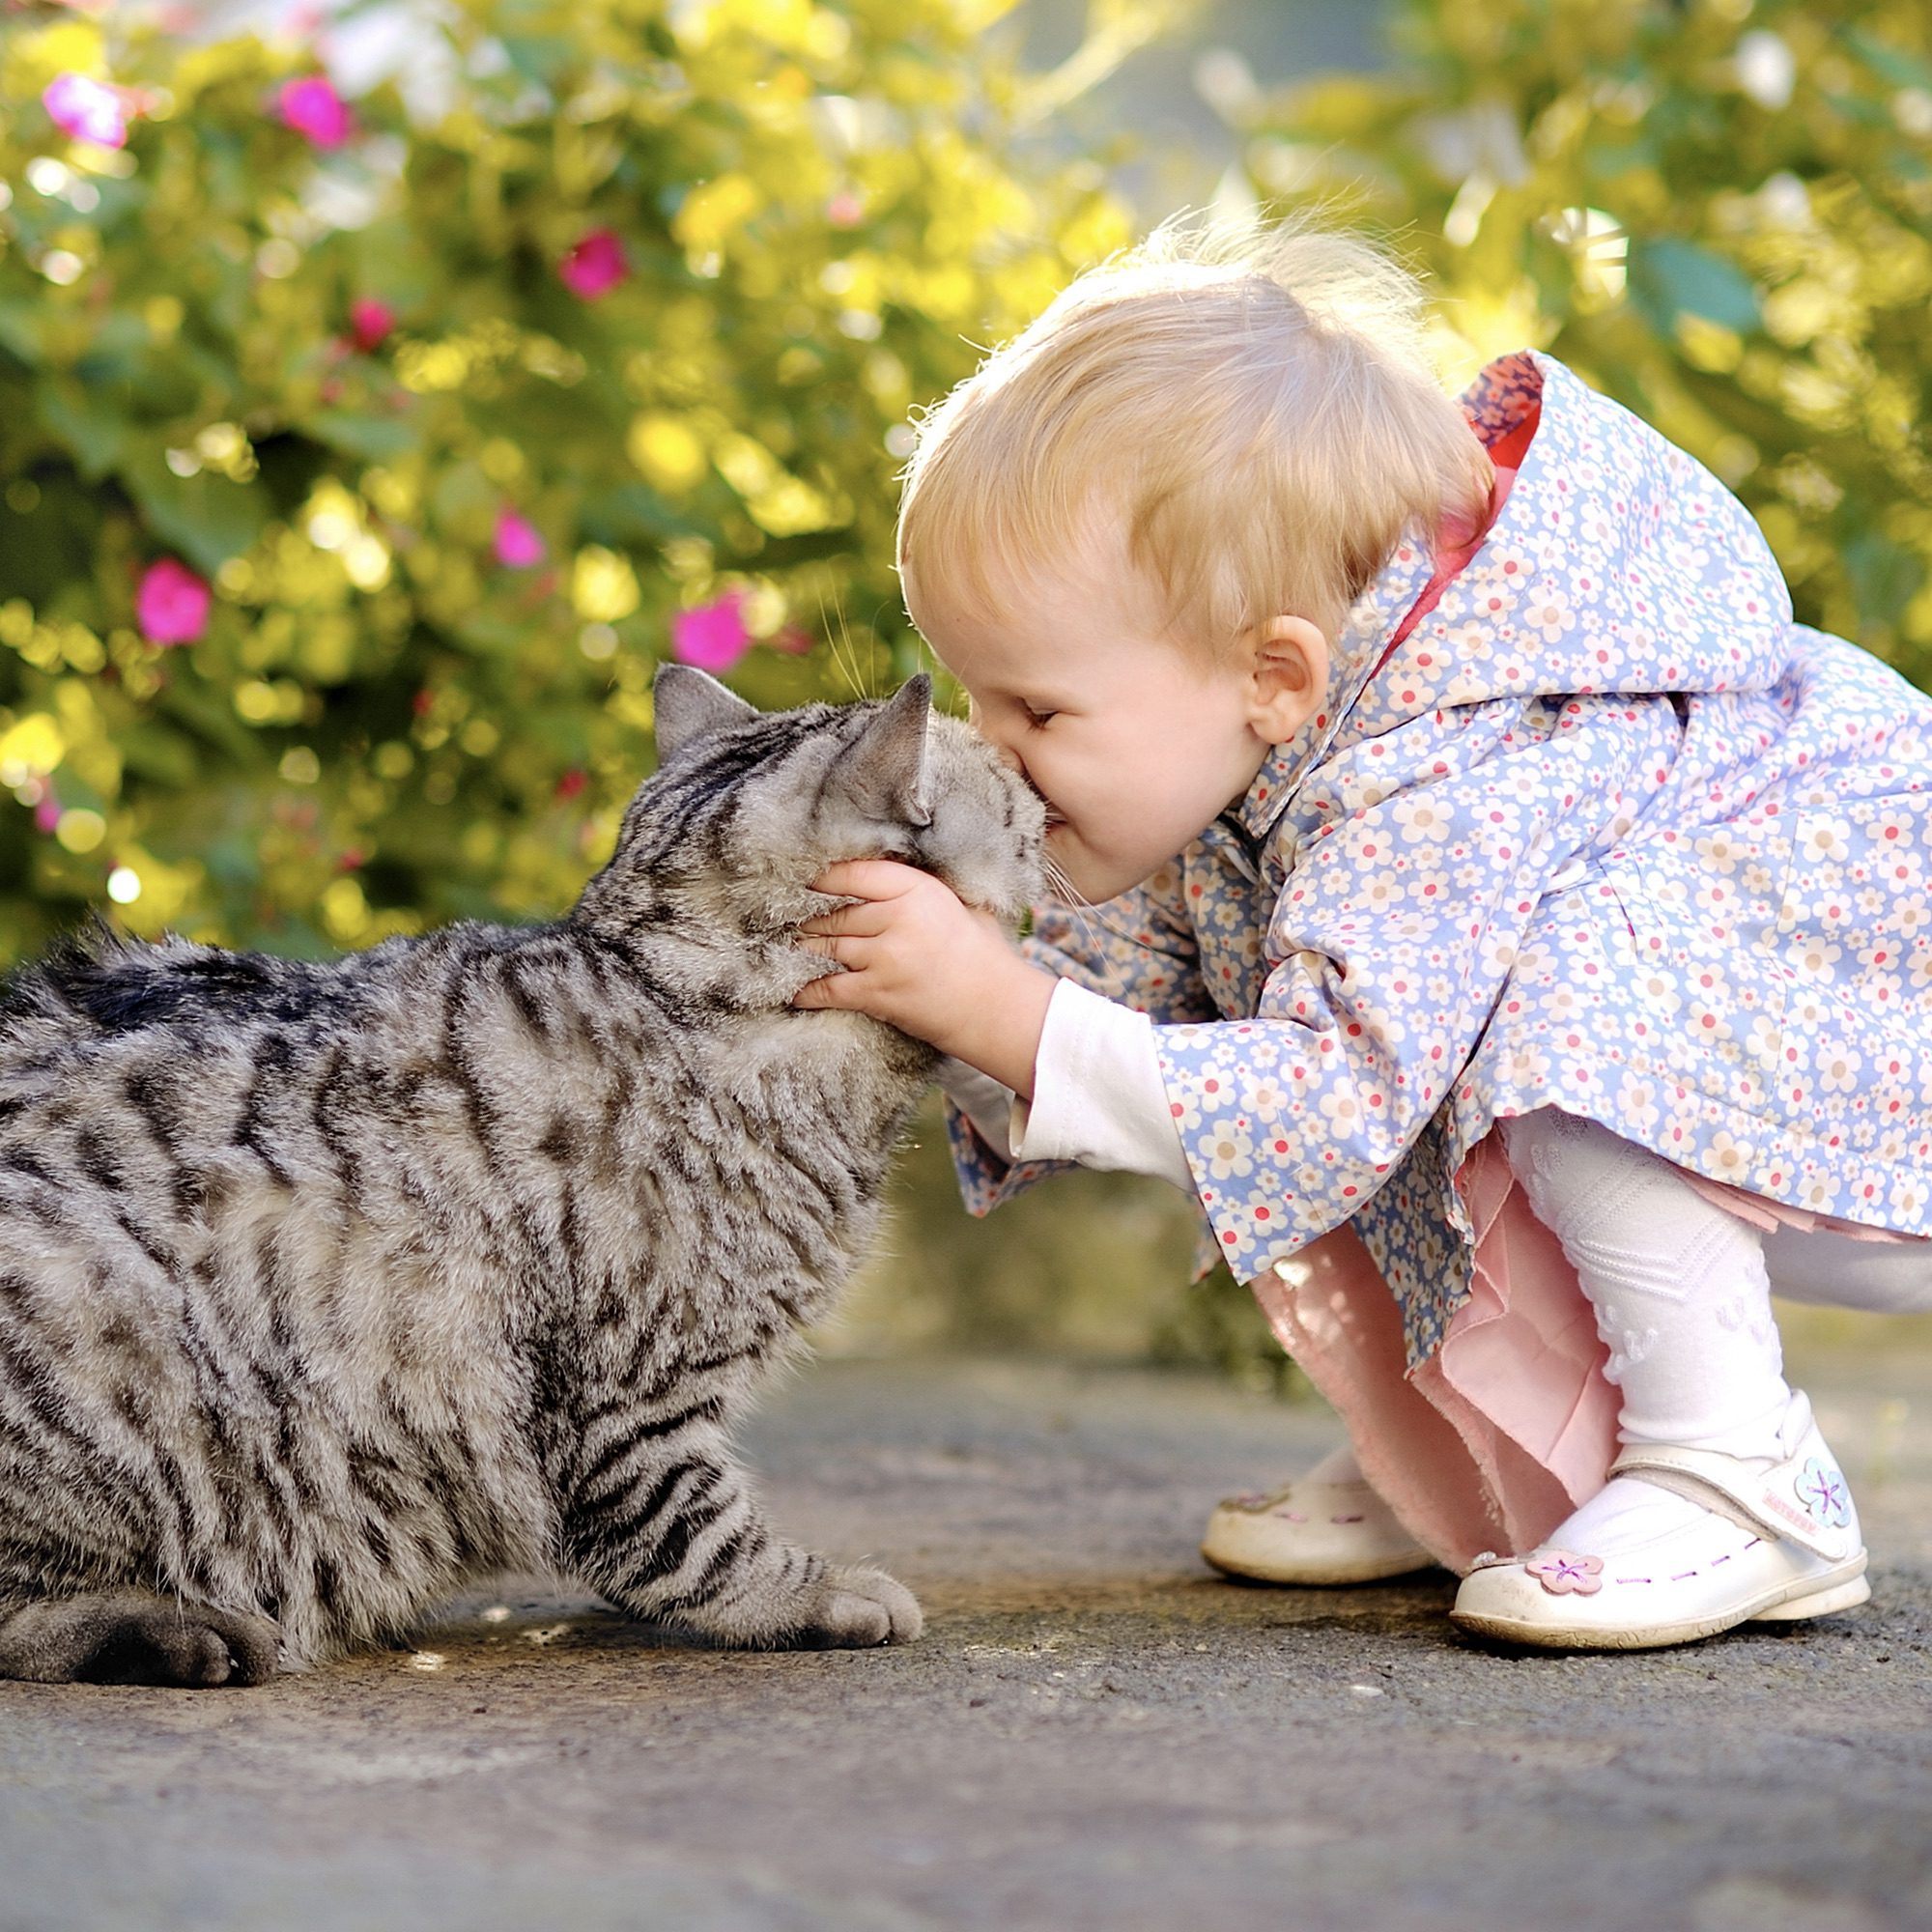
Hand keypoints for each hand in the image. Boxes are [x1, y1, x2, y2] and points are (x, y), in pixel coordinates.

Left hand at [791, 860, 1057, 1097]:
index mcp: (917, 889)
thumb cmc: (981, 953)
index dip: (824, 877)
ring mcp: (884, 957)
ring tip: (791, 945)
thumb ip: (919, 888)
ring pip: (827, 947)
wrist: (995, 1007)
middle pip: (835, 913)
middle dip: (810, 918)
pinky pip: (828, 988)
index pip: (854, 873)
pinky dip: (807, 990)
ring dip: (805, 948)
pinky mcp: (877, 993)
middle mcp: (897, 919)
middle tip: (789, 917)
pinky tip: (793, 990)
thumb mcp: (958, 904)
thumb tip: (881, 875)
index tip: (807, 880)